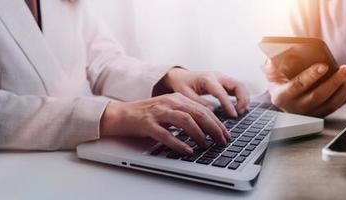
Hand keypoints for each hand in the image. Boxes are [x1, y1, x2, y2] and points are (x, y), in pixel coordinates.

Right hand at [100, 93, 230, 154]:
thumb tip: (206, 128)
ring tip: (207, 145)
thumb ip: (185, 114)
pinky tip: (187, 150)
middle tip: (222, 140)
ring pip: (185, 121)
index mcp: (176, 98)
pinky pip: (166, 134)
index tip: (226, 133)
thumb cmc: (145, 115)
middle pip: (198, 113)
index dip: (217, 122)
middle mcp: (169, 102)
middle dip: (213, 128)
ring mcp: (158, 113)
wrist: (119, 114)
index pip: (203, 109)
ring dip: (199, 134)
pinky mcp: (147, 124)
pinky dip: (179, 143)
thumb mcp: (168, 110)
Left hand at [156, 68, 248, 117]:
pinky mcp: (225, 82)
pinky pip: (238, 88)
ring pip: (240, 85)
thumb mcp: (185, 94)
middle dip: (242, 99)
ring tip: (241, 112)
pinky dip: (242, 97)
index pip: (221, 91)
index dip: (228, 104)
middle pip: (237, 84)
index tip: (233, 115)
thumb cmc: (182, 85)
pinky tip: (240, 108)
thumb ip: (198, 102)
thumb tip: (212, 112)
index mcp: (207, 79)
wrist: (182, 76)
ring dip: (244, 98)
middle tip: (239, 113)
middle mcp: (218, 76)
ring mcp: (223, 78)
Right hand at [263, 62, 345, 116]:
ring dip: (343, 88)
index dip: (311, 76)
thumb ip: (275, 61)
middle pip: (318, 96)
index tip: (324, 65)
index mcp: (281, 96)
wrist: (281, 92)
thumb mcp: (271, 69)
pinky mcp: (319, 114)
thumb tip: (289, 53)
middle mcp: (295, 108)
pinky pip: (336, 107)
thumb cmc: (278, 77)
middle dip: (334, 81)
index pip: (298, 86)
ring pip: (330, 103)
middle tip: (345, 68)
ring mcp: (308, 113)